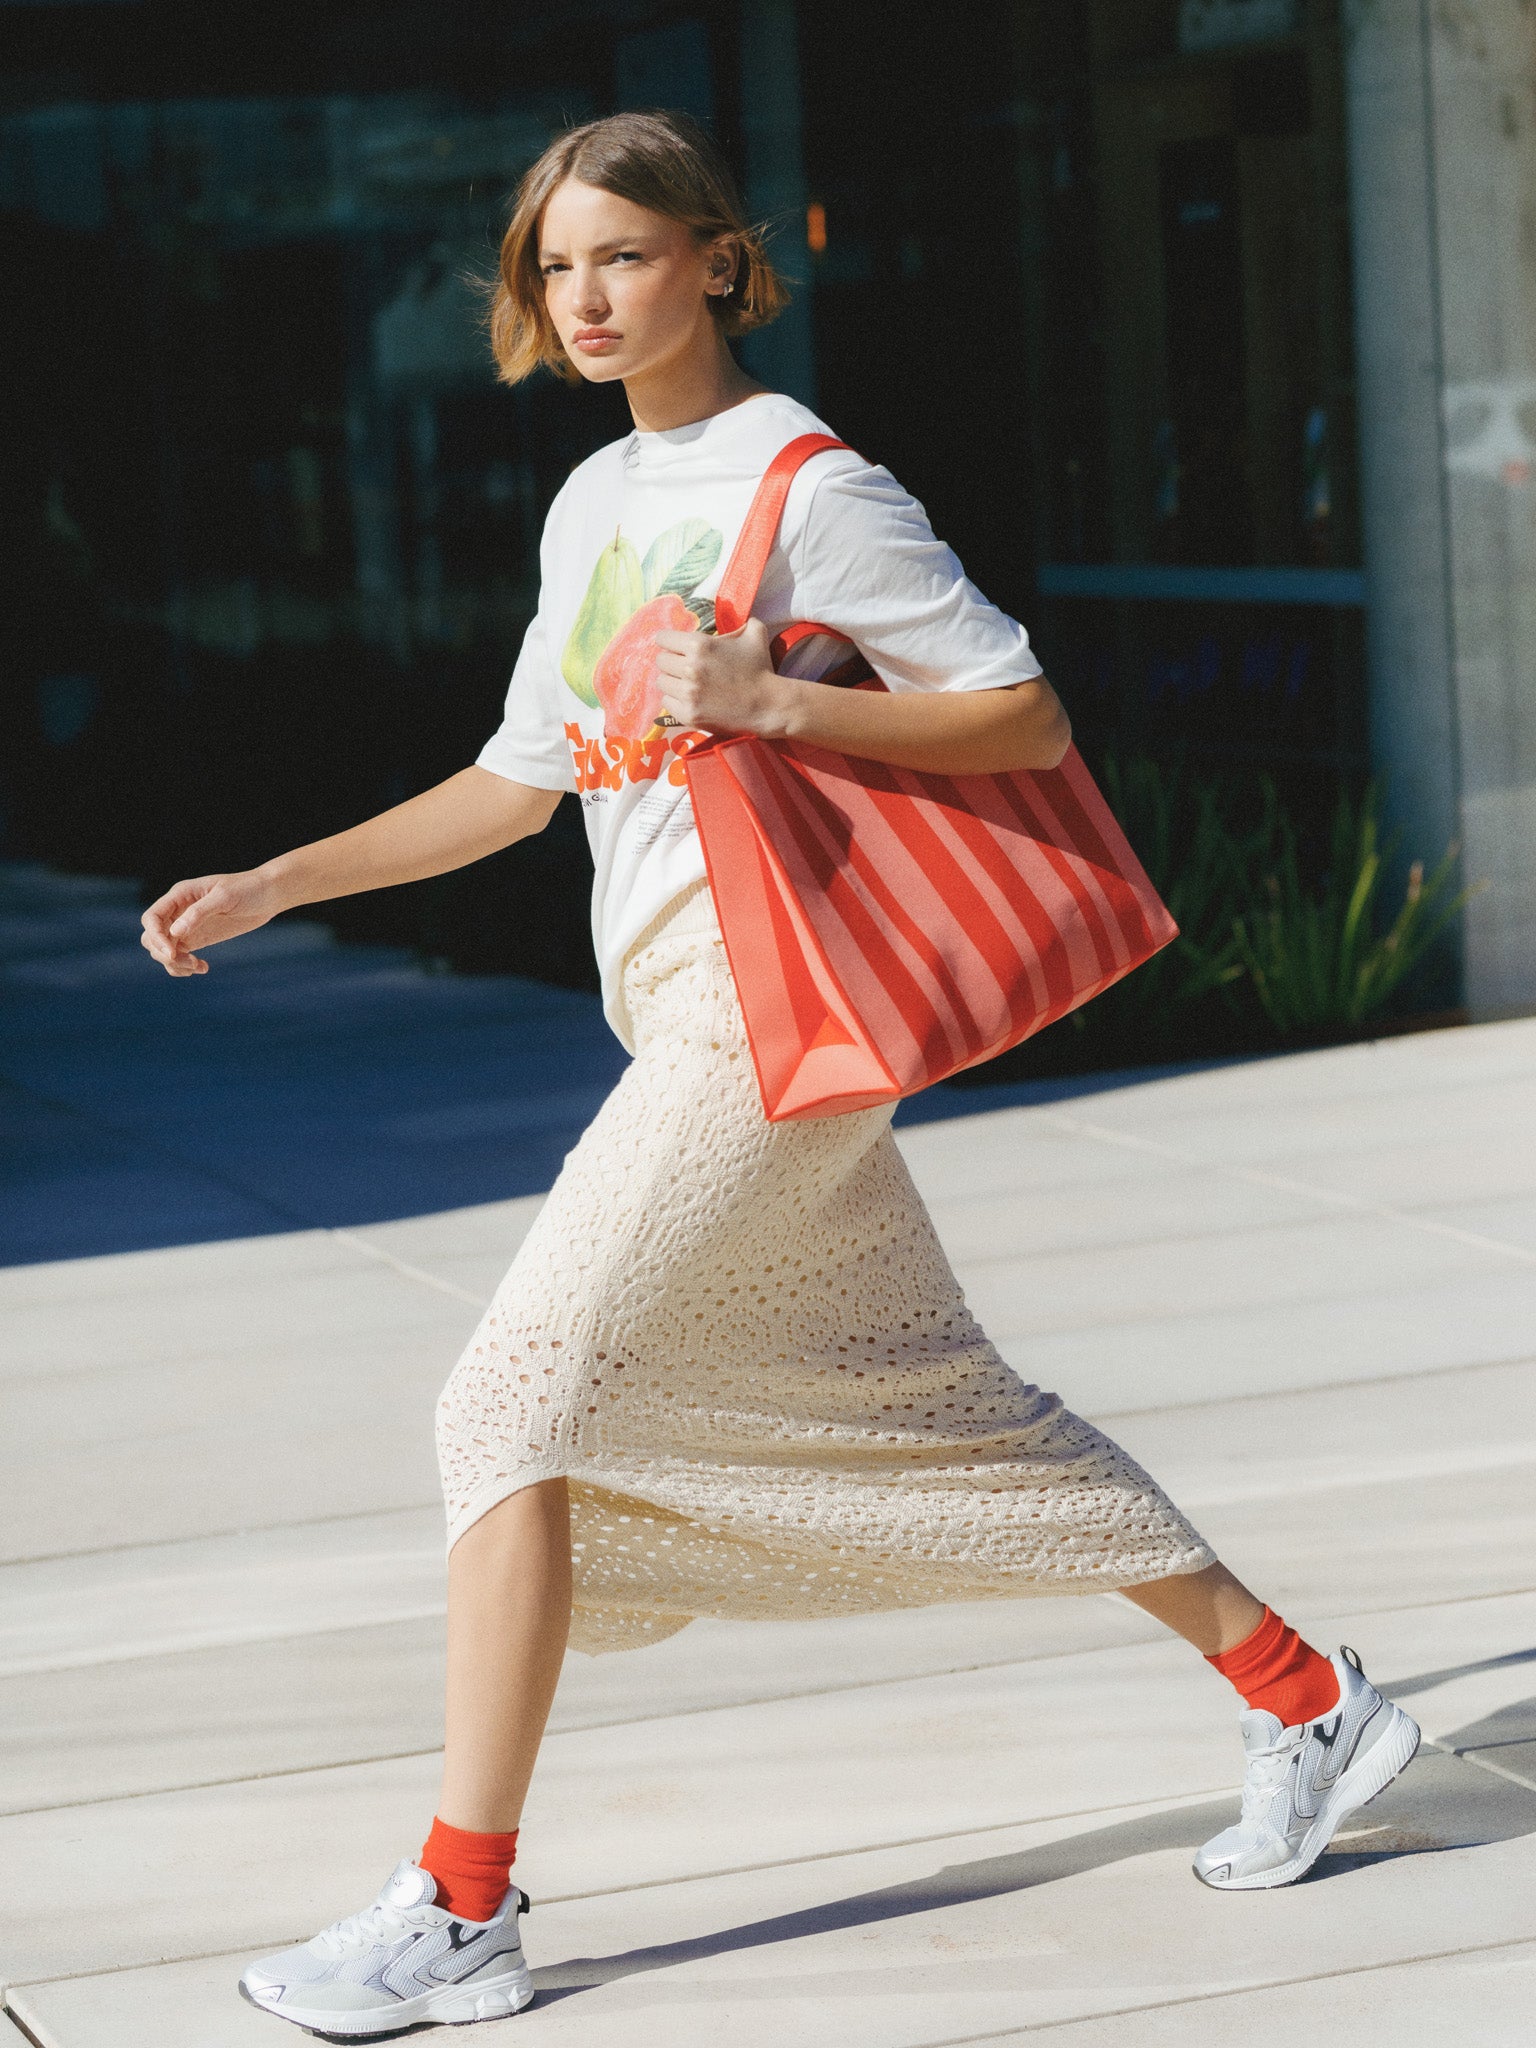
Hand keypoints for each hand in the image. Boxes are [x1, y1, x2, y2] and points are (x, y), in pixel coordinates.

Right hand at [140, 867, 285, 976]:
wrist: (268, 894)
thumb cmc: (248, 889)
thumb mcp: (224, 897)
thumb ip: (199, 913)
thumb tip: (175, 932)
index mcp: (180, 896)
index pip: (152, 918)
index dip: (156, 937)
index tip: (172, 952)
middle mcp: (178, 911)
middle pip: (152, 937)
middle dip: (164, 953)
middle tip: (190, 962)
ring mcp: (187, 926)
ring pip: (163, 950)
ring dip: (174, 964)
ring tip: (198, 967)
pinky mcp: (198, 938)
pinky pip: (180, 956)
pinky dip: (184, 966)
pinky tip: (203, 968)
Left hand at [650, 617, 799, 737]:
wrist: (768, 706)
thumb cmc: (761, 669)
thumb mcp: (755, 634)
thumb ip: (740, 620)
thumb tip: (732, 613)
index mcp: (699, 645)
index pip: (663, 638)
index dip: (670, 642)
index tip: (677, 648)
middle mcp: (689, 668)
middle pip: (660, 661)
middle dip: (671, 662)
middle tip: (685, 667)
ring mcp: (688, 694)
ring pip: (662, 682)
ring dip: (672, 682)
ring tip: (687, 684)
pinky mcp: (688, 714)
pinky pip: (666, 703)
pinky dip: (675, 701)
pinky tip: (690, 699)